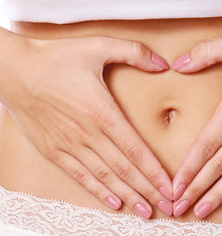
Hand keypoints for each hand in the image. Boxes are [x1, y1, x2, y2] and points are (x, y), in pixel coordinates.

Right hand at [1, 35, 172, 217]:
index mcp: (102, 112)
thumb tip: (164, 63)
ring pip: (105, 177)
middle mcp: (88, 134)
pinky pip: (80, 176)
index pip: (136, 150)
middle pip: (125, 170)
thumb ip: (134, 52)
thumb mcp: (98, 46)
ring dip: (128, 196)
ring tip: (146, 211)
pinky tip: (114, 202)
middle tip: (168, 206)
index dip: (155, 172)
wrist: (13, 69)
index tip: (171, 188)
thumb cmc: (56, 57)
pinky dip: (98, 190)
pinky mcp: (53, 150)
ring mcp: (69, 145)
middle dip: (149, 190)